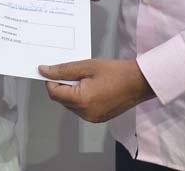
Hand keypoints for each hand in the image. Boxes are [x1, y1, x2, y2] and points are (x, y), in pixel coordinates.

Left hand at [39, 59, 153, 122]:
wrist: (139, 82)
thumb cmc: (117, 72)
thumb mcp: (87, 66)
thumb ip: (64, 70)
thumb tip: (45, 71)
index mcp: (82, 101)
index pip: (54, 93)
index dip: (51, 80)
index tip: (52, 70)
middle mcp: (86, 113)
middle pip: (61, 99)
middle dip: (63, 85)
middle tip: (74, 72)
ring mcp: (92, 118)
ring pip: (70, 104)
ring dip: (72, 92)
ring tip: (87, 79)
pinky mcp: (98, 118)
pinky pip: (81, 109)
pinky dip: (81, 98)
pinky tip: (92, 87)